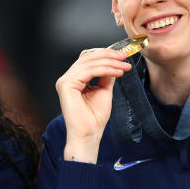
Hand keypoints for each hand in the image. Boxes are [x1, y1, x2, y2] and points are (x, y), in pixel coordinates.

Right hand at [56, 48, 130, 162]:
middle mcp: (66, 79)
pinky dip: (106, 69)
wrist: (89, 134)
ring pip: (89, 62)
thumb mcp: (104, 91)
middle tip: (125, 58)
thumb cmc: (94, 118)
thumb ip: (106, 76)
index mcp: (73, 80)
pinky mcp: (66, 85)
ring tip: (124, 66)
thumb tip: (115, 62)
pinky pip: (89, 71)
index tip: (122, 56)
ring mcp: (64, 81)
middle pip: (87, 57)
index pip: (87, 59)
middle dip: (109, 55)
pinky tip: (118, 72)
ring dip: (110, 62)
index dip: (104, 54)